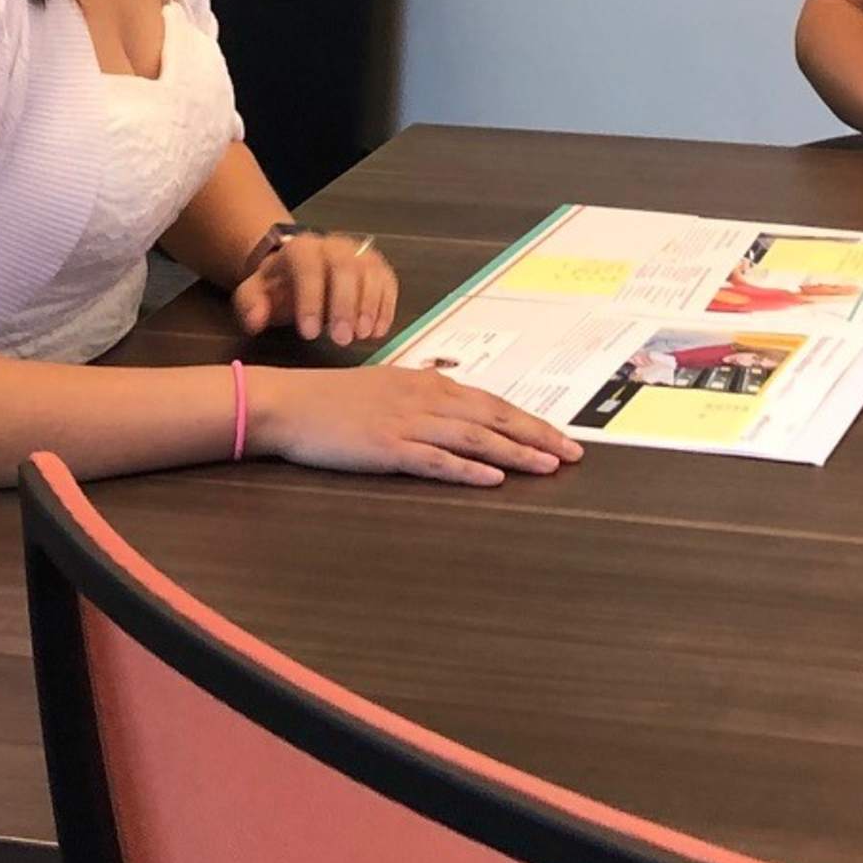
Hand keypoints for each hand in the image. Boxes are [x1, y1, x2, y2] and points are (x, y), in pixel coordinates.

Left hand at [231, 231, 397, 347]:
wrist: (298, 267)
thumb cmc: (278, 286)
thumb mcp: (254, 293)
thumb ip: (251, 305)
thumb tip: (256, 320)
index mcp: (300, 249)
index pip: (308, 267)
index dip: (310, 300)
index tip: (309, 334)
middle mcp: (333, 245)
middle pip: (345, 268)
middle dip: (345, 306)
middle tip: (342, 340)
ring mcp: (359, 253)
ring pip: (370, 272)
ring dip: (369, 306)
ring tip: (362, 336)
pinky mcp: (378, 266)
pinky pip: (387, 281)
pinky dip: (386, 306)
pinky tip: (378, 331)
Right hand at [253, 367, 583, 485]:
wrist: (288, 402)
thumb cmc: (332, 399)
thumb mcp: (385, 387)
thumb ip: (421, 395)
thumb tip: (454, 403)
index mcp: (427, 384)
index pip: (490, 402)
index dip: (528, 420)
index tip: (560, 436)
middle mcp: (424, 399)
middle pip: (493, 417)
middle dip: (537, 435)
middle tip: (574, 454)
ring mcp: (407, 423)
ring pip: (473, 438)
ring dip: (515, 452)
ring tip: (549, 467)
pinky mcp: (387, 448)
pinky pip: (435, 460)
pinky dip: (467, 469)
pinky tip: (493, 478)